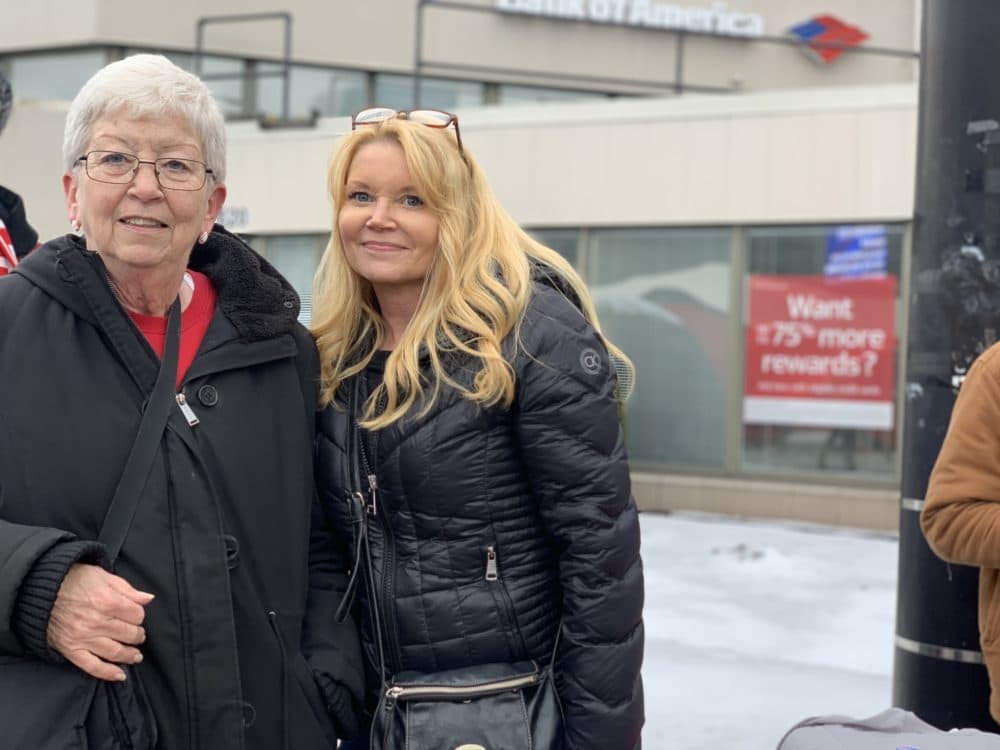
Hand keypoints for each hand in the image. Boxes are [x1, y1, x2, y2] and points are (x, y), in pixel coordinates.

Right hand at [47, 563, 153, 680]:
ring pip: (115, 652)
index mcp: (108, 602)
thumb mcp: (104, 576)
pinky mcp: (71, 649)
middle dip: (138, 635)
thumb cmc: (74, 580)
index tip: (136, 616)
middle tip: (138, 635)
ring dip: (130, 656)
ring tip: (136, 656)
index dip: (139, 616)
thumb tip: (148, 599)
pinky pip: (92, 666)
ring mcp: (83, 638)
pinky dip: (108, 673)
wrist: (40, 590)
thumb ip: (128, 590)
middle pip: (129, 634)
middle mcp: (97, 622)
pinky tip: (120, 675)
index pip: (137, 615)